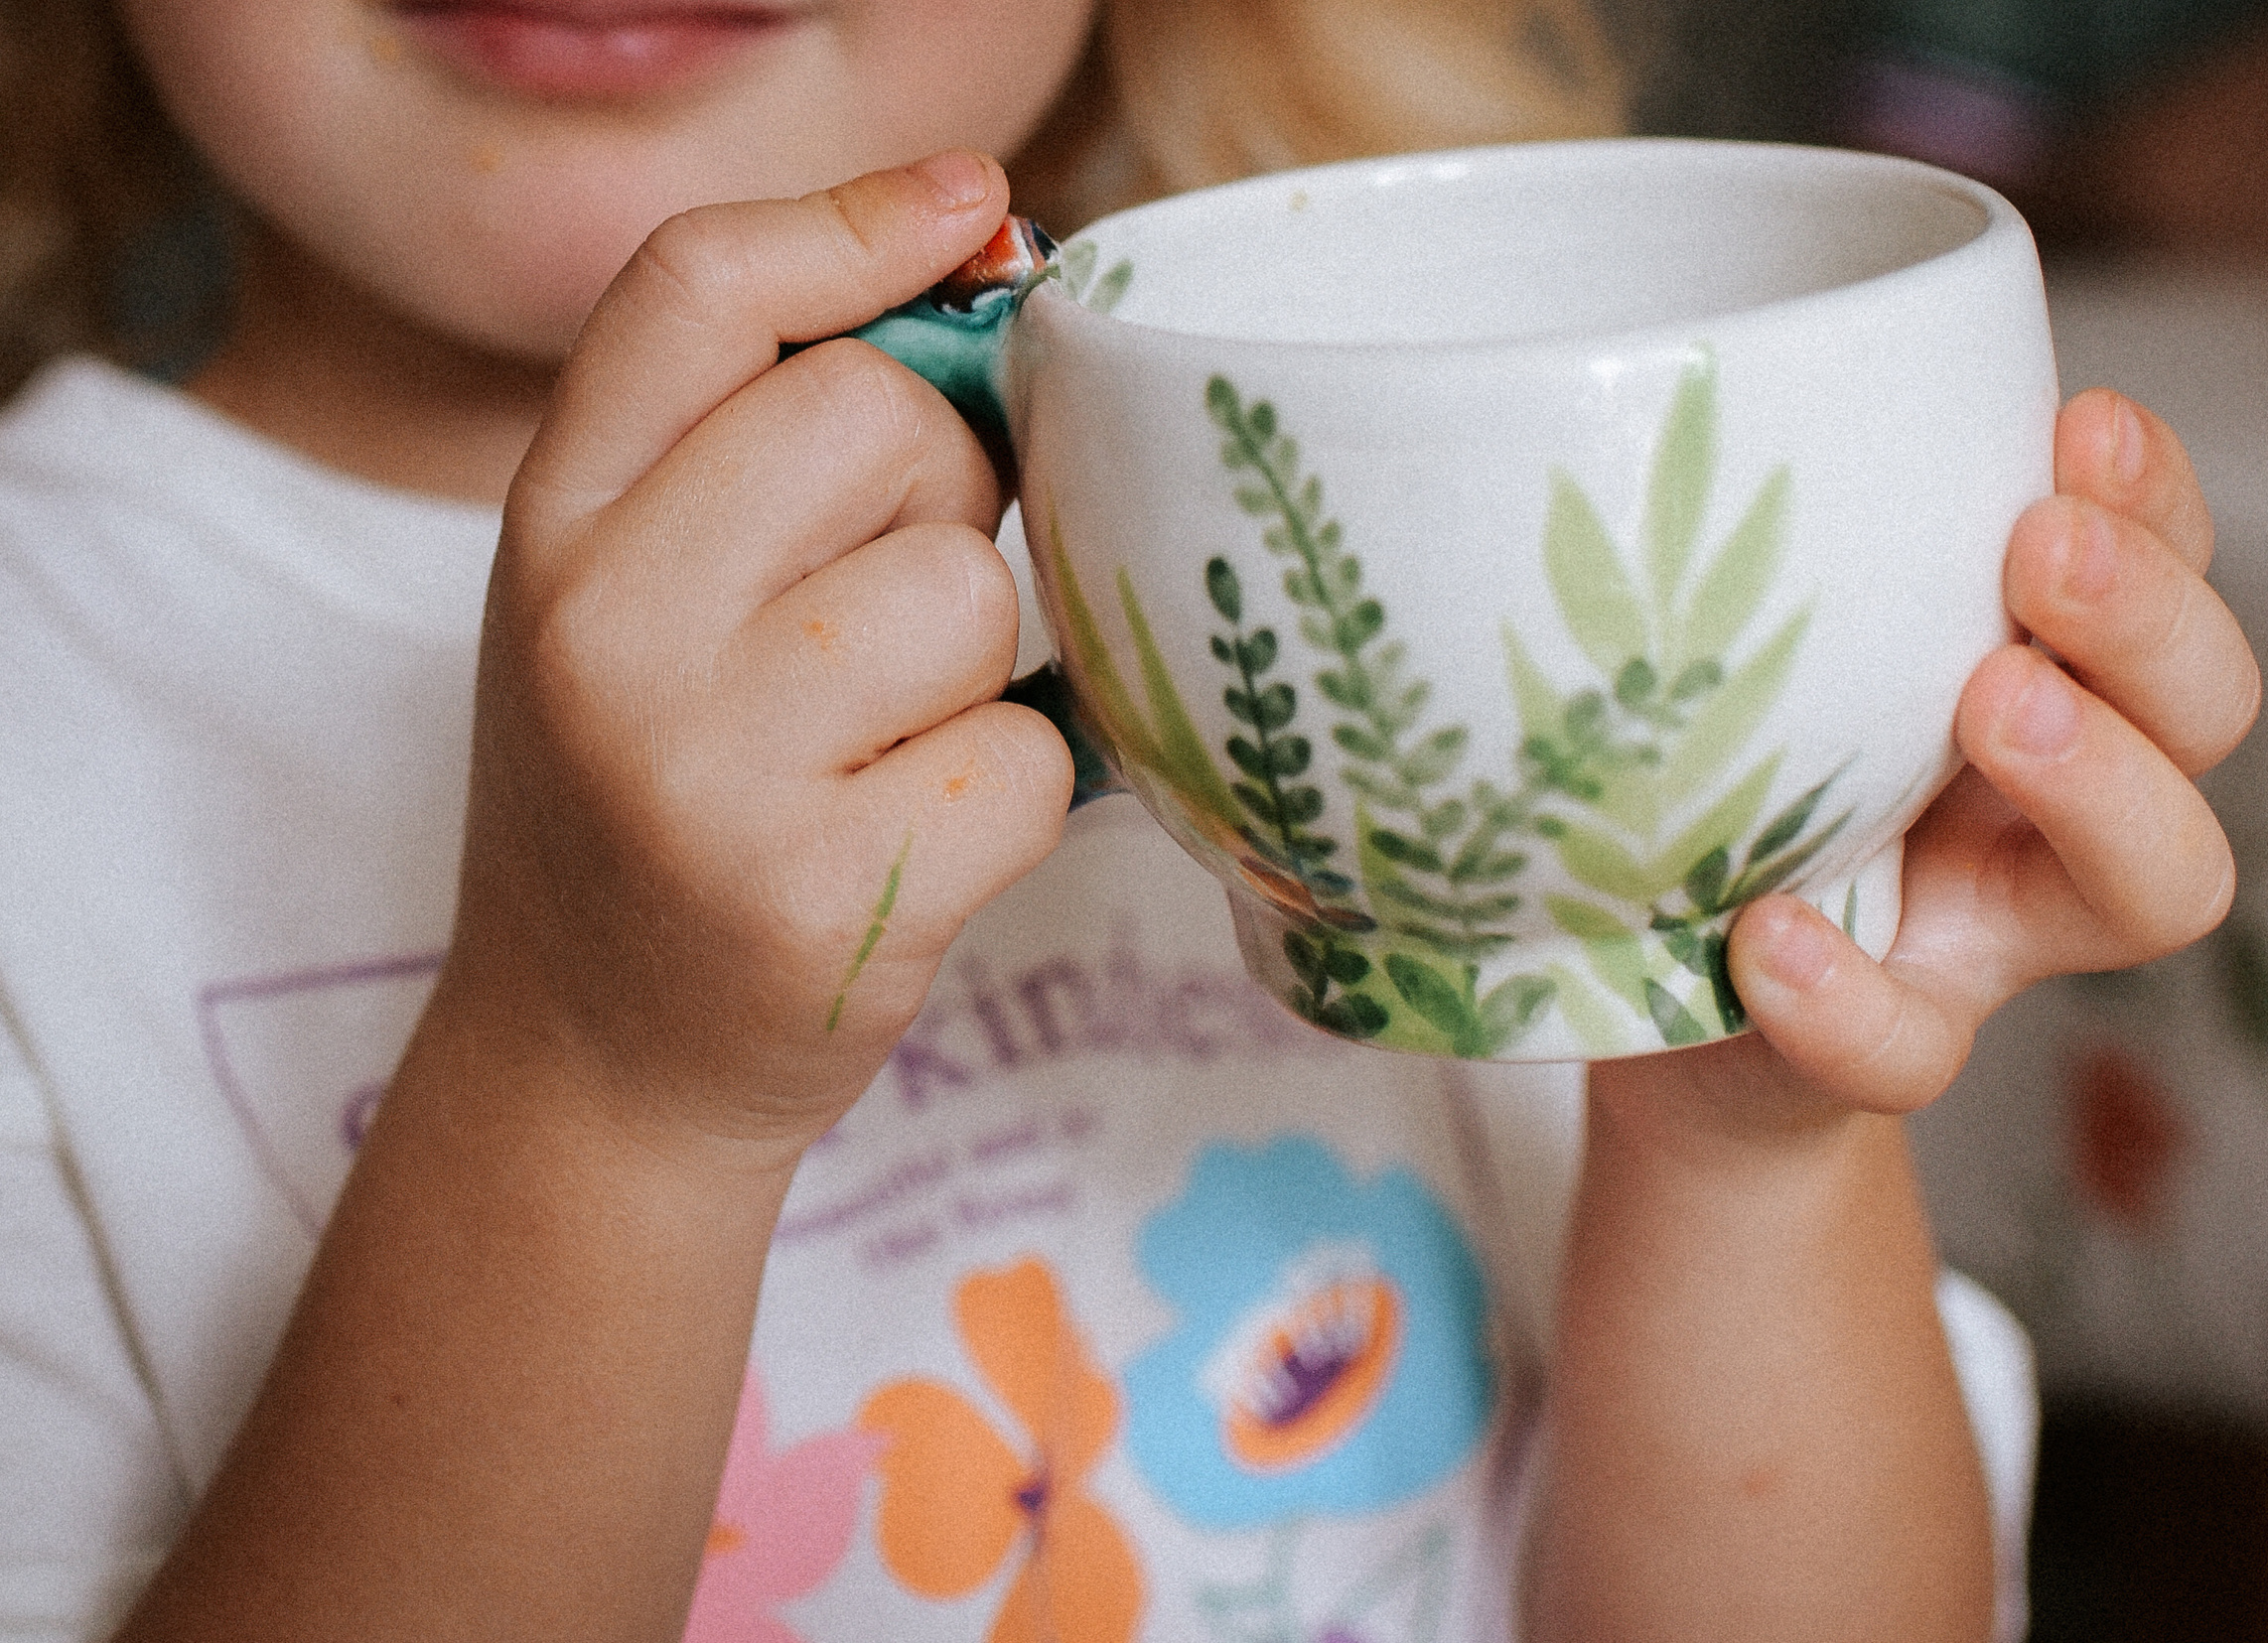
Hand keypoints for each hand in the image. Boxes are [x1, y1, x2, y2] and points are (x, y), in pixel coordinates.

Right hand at [423, 153, 1072, 1162]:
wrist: (592, 1066)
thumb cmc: (655, 802)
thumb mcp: (633, 600)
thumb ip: (752, 452)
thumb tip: (981, 280)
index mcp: (550, 527)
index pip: (694, 291)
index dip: (851, 223)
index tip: (971, 203)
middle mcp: (604, 628)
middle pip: (880, 415)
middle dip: (943, 489)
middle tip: (888, 608)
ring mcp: (704, 769)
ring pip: (971, 588)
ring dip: (980, 662)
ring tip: (887, 746)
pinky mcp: (822, 898)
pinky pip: (1031, 753)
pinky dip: (1019, 791)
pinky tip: (923, 839)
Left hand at [1595, 388, 2258, 1139]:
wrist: (1634, 984)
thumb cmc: (1703, 763)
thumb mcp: (1741, 631)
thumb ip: (1781, 548)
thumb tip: (1706, 393)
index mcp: (2040, 666)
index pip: (2168, 563)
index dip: (2155, 496)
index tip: (2077, 420)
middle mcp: (2055, 797)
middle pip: (2208, 710)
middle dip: (2149, 616)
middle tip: (2040, 551)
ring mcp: (1990, 934)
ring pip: (2162, 882)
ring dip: (2100, 780)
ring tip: (1990, 705)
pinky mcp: (1894, 1048)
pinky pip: (1911, 1051)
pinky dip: (1846, 1001)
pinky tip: (1764, 938)